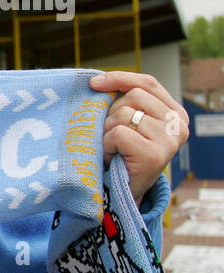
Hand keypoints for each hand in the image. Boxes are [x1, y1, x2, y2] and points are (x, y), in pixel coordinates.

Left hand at [89, 72, 188, 204]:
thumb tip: (96, 81)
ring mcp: (169, 140)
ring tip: (112, 149)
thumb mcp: (128, 123)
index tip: (93, 83)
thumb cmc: (120, 155)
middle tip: (111, 137)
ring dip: (107, 131)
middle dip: (111, 113)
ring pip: (123, 114)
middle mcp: (178, 124)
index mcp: (175, 112)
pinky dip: (107, 144)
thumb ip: (125, 102)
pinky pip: (119, 133)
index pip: (147, 83)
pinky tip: (111, 157)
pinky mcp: (155, 155)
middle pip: (133, 96)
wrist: (119, 194)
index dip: (119, 78)